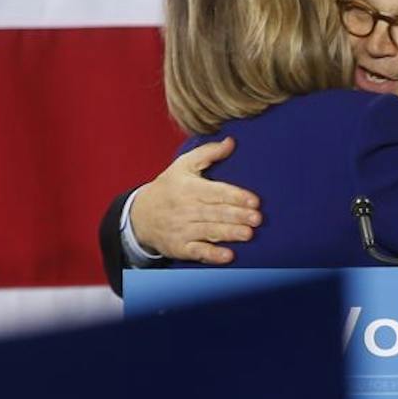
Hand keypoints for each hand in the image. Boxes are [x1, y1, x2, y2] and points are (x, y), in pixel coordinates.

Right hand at [129, 137, 261, 262]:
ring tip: (248, 234)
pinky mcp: (179, 247)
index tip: (254, 200)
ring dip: (229, 233)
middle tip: (257, 218)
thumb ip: (208, 153)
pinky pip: (197, 252)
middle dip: (237, 216)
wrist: (140, 215)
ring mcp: (182, 229)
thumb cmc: (167, 188)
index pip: (215, 191)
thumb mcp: (182, 165)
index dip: (235, 196)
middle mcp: (185, 208)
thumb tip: (231, 142)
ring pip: (209, 231)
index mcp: (188, 187)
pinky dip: (212, 255)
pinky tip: (228, 255)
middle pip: (215, 212)